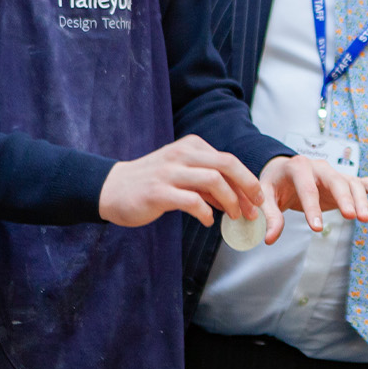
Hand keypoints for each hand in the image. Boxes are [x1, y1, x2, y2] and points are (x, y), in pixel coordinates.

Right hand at [99, 135, 264, 230]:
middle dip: (247, 186)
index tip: (256, 199)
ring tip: (233, 216)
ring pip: (212, 180)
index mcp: (191, 147)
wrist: (111, 189)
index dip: (247, 180)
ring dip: (229, 201)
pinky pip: (191, 201)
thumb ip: (208, 183)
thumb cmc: (152, 183)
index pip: (228, 160)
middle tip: (255, 207)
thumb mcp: (182, 174)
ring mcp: (169, 172)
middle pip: (226, 164)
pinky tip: (208, 221)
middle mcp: (182, 155)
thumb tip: (237, 198)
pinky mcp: (158, 192)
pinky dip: (205, 212)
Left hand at [260, 153, 367, 239]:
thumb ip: (270, 216)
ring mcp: (335, 173)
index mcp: (299, 167)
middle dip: (344, 199)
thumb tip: (270, 238)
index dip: (312, 208)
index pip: (307, 188)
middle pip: (336, 181)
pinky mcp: (344, 181)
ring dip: (360, 200)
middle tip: (351, 217)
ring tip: (365, 219)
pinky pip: (363, 183)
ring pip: (352, 183)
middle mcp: (320, 167)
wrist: (284, 171)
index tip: (315, 227)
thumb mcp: (266, 197)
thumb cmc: (275, 183)